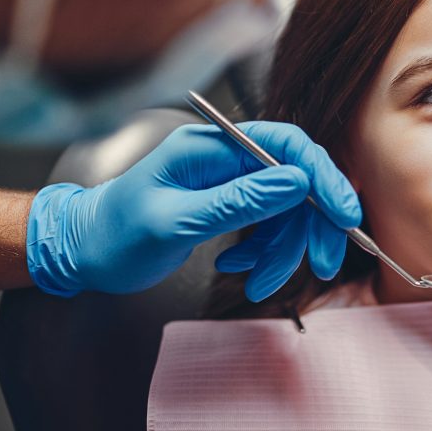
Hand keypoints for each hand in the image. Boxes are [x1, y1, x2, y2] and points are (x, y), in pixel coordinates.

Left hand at [26, 122, 360, 296]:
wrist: (86, 251)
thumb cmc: (117, 233)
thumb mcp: (177, 220)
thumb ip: (239, 200)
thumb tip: (297, 181)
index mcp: (211, 147)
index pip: (285, 145)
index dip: (322, 176)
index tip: (345, 214)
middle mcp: (226, 159)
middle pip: (294, 182)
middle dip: (310, 226)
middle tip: (320, 265)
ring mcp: (230, 182)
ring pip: (284, 211)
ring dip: (283, 251)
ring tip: (260, 285)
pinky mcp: (230, 205)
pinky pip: (266, 227)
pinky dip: (263, 254)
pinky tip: (238, 270)